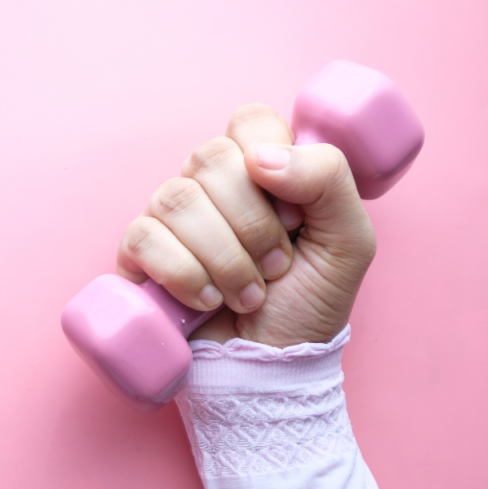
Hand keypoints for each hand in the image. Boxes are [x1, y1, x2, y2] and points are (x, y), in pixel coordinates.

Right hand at [116, 104, 375, 347]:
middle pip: (210, 157)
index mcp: (261, 169)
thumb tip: (260, 157)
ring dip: (224, 258)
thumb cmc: (309, 306)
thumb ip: (329, 178)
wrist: (271, 368)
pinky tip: (206, 300)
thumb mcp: (349, 242)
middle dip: (252, 224)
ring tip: (247, 294)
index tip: (294, 215)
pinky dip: (184, 274)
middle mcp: (210, 185)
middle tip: (276, 267)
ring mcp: (170, 217)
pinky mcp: (138, 254)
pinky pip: (143, 236)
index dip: (271, 161)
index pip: (249, 121)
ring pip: (177, 198)